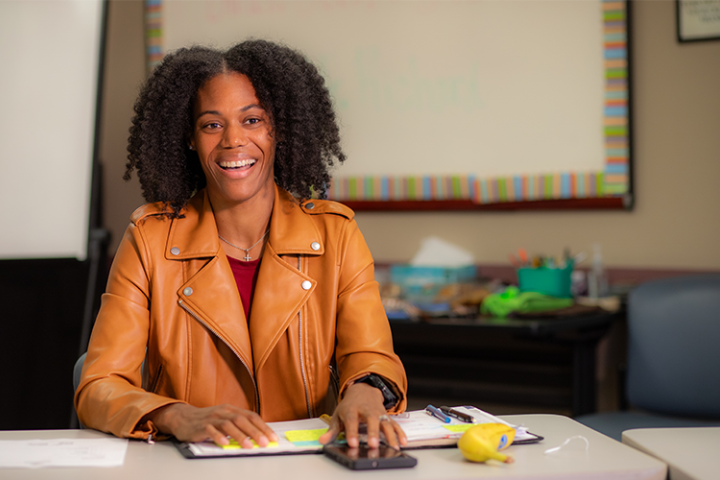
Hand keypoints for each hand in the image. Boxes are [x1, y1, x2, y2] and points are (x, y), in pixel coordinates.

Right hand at [145, 403, 277, 447]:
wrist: (183, 418)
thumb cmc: (207, 421)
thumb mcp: (225, 420)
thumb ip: (239, 426)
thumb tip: (258, 437)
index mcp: (232, 409)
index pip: (251, 416)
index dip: (263, 427)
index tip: (273, 438)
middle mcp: (223, 412)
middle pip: (242, 420)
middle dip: (255, 432)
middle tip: (265, 443)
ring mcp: (212, 418)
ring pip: (229, 425)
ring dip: (240, 436)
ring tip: (249, 446)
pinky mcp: (201, 426)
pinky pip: (211, 430)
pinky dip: (218, 437)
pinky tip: (225, 444)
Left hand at [318, 382, 406, 448]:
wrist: (362, 390)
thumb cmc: (350, 405)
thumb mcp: (338, 415)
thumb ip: (332, 430)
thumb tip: (323, 441)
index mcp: (352, 409)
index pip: (351, 420)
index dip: (352, 432)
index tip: (353, 443)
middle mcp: (367, 409)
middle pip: (371, 419)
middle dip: (372, 432)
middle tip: (373, 444)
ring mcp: (378, 412)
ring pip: (385, 422)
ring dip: (389, 434)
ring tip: (393, 446)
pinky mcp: (386, 416)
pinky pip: (394, 424)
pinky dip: (399, 433)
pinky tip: (402, 442)